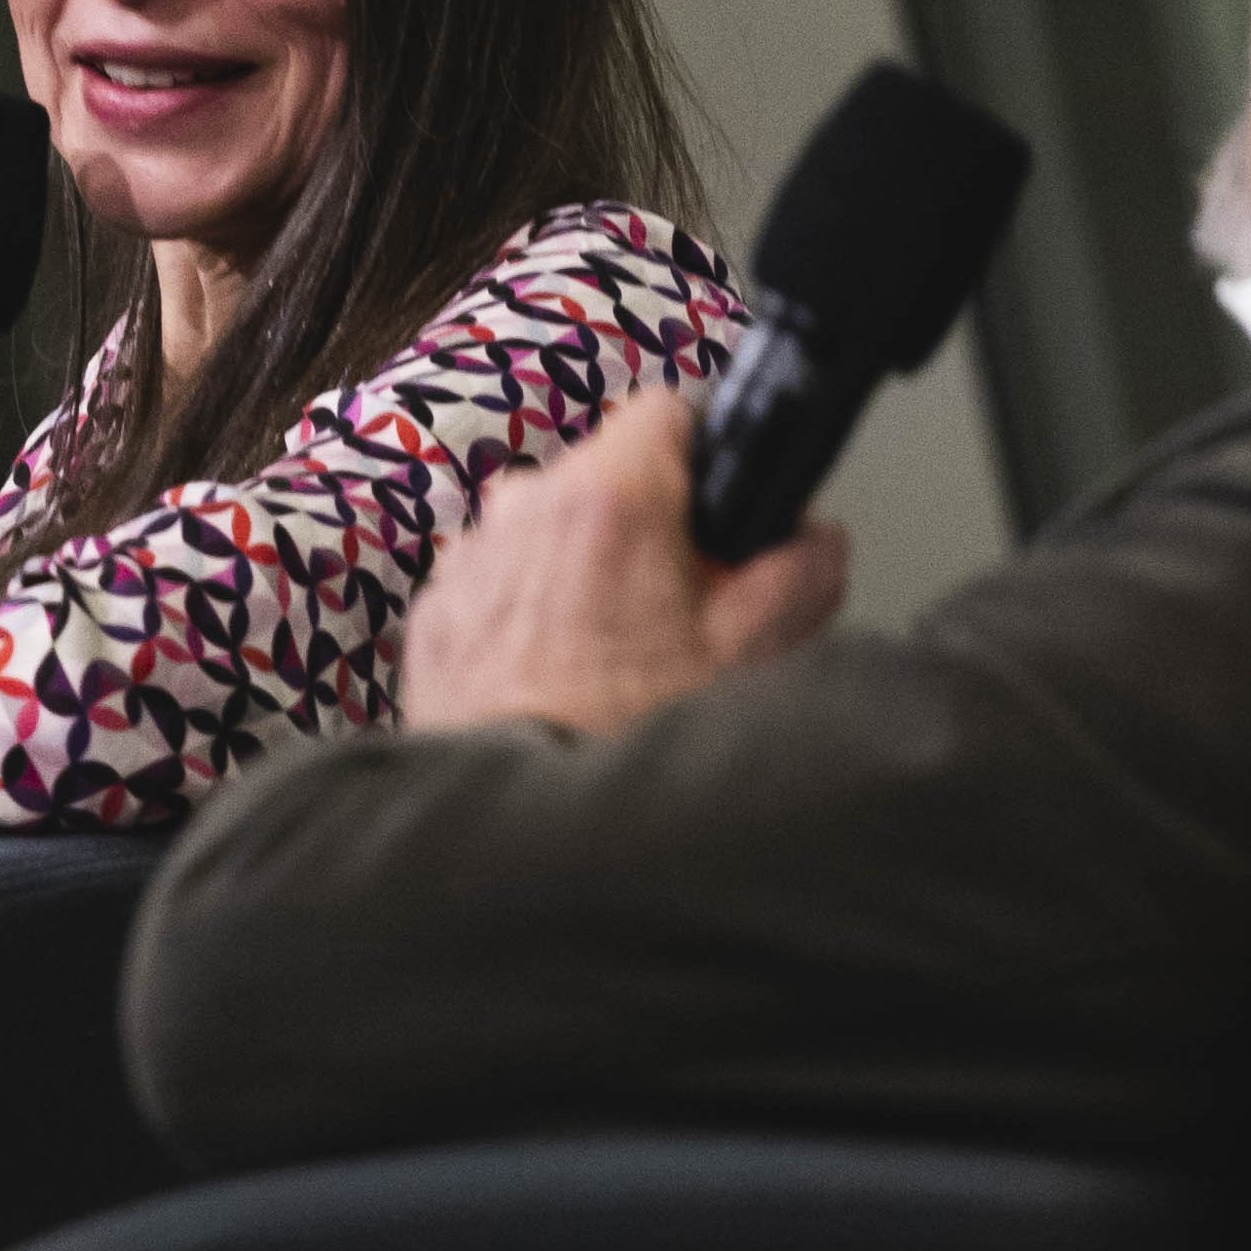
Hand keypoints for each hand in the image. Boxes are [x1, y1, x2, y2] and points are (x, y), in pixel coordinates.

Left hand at [401, 393, 847, 738]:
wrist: (522, 838)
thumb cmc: (621, 745)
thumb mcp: (752, 659)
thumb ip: (802, 575)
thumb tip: (815, 543)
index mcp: (611, 502)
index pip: (667, 412)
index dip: (706, 455)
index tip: (717, 509)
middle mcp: (525, 513)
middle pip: (606, 478)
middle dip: (647, 530)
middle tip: (678, 613)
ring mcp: (469, 562)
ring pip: (547, 534)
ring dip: (582, 575)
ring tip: (613, 659)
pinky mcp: (434, 615)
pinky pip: (497, 587)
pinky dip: (528, 618)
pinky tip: (559, 681)